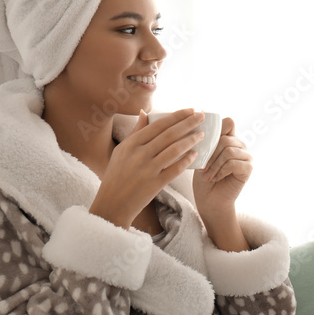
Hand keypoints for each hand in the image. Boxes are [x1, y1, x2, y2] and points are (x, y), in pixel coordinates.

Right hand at [89, 109, 205, 228]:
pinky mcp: (155, 184)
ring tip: (201, 134)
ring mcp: (147, 169)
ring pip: (174, 150)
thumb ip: (135, 132)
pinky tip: (195, 154)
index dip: (176, 116)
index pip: (158, 124)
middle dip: (188, 123)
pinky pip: (175, 169)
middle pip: (169, 134)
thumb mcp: (121, 150)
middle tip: (201, 116)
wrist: (112, 204)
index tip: (190, 110)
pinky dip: (186, 160)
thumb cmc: (116, 175)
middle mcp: (139, 154)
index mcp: (131, 144)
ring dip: (190, 140)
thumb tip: (144, 112)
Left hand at [193, 116, 252, 217]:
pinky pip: (234, 163)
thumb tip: (199, 115)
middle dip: (210, 154)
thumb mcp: (201, 155)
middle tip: (202, 168)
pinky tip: (216, 178)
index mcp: (229, 139)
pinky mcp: (248, 168)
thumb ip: (205, 139)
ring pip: (229, 151)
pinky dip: (221, 171)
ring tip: (207, 175)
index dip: (217, 129)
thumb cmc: (203, 178)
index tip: (203, 144)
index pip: (228, 123)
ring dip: (214, 165)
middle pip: (226, 139)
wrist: (209, 200)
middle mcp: (239, 145)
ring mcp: (245, 157)